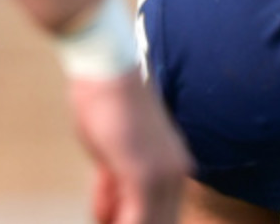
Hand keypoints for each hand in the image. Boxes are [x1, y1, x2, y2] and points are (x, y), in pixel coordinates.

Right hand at [69, 70, 192, 223]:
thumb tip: (107, 218)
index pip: (164, 215)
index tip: (111, 221)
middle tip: (105, 221)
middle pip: (162, 222)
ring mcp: (164, 175)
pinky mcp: (146, 176)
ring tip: (101, 213)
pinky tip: (102, 221)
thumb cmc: (105, 106)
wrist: (108, 71)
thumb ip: (114, 188)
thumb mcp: (110, 157)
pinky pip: (137, 221)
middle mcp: (178, 173)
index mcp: (175, 166)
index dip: (140, 223)